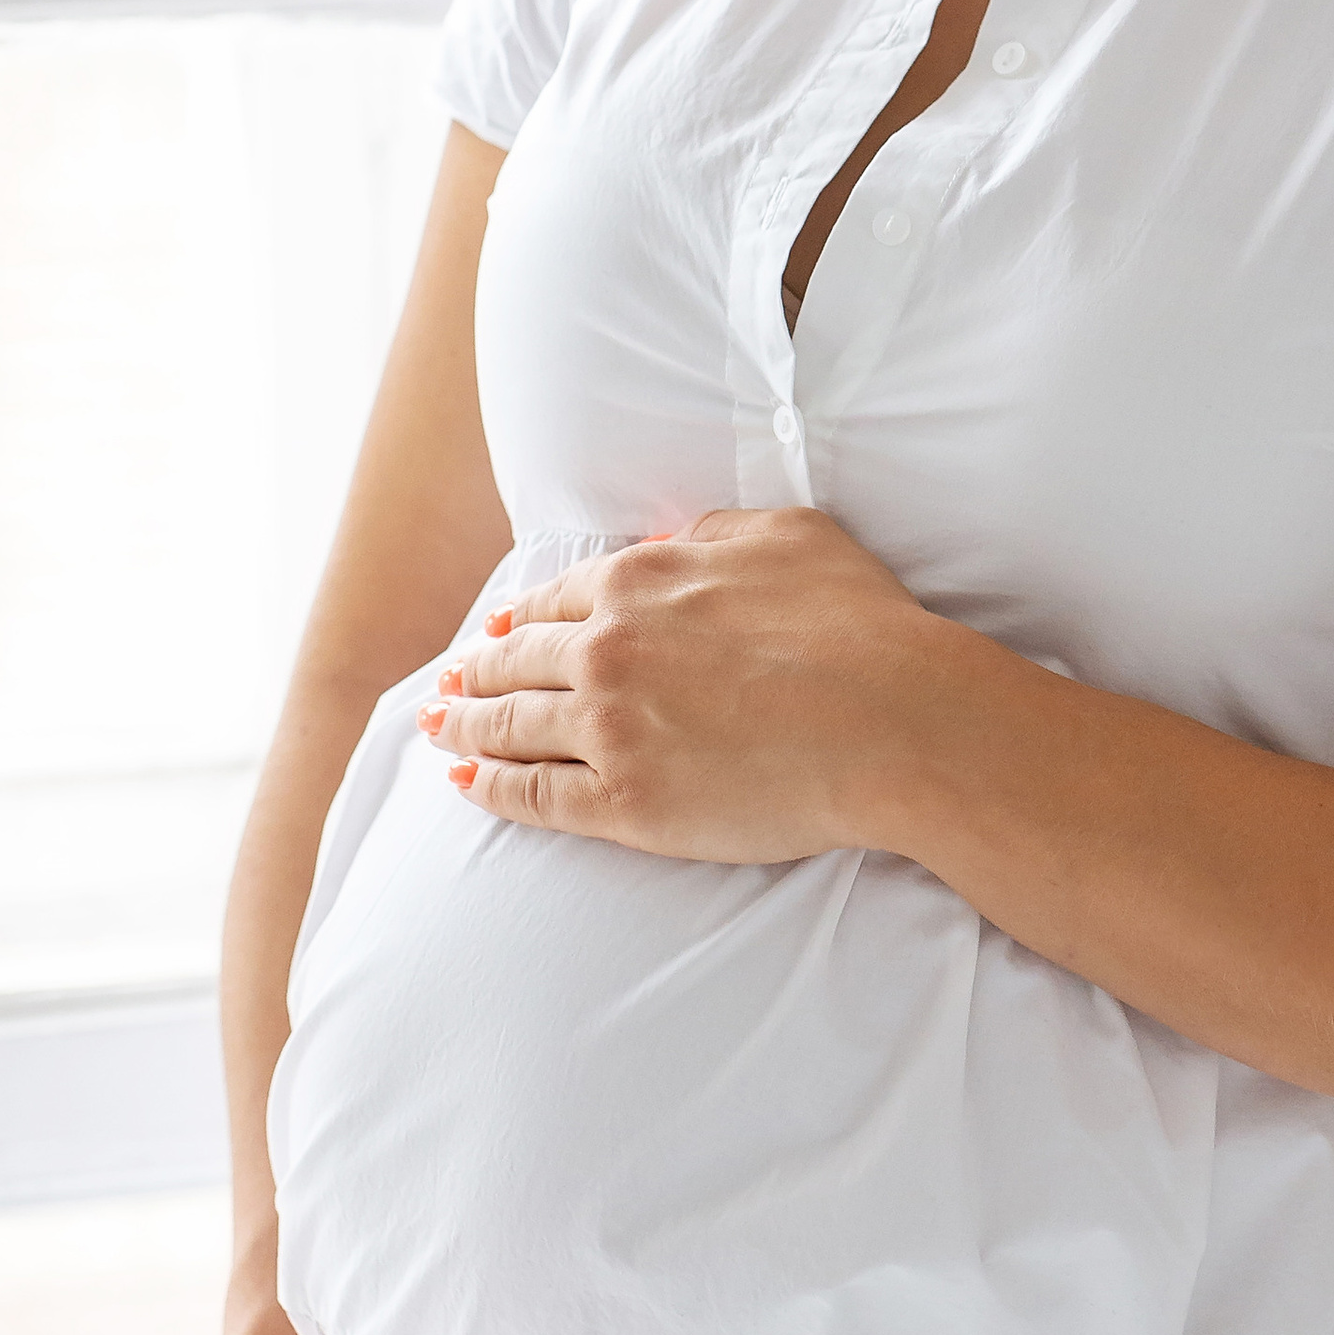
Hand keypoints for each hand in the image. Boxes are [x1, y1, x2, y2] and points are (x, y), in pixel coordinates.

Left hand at [417, 506, 938, 858]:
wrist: (893, 720)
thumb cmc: (858, 624)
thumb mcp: (787, 534)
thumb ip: (711, 531)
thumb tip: (669, 539)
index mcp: (640, 581)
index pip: (554, 600)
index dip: (519, 618)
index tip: (496, 632)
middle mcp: (608, 649)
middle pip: (517, 661)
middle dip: (474, 672)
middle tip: (449, 686)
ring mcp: (609, 729)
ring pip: (510, 726)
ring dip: (465, 726)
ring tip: (440, 730)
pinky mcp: (624, 803)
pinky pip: (534, 795)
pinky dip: (491, 787)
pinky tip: (467, 784)